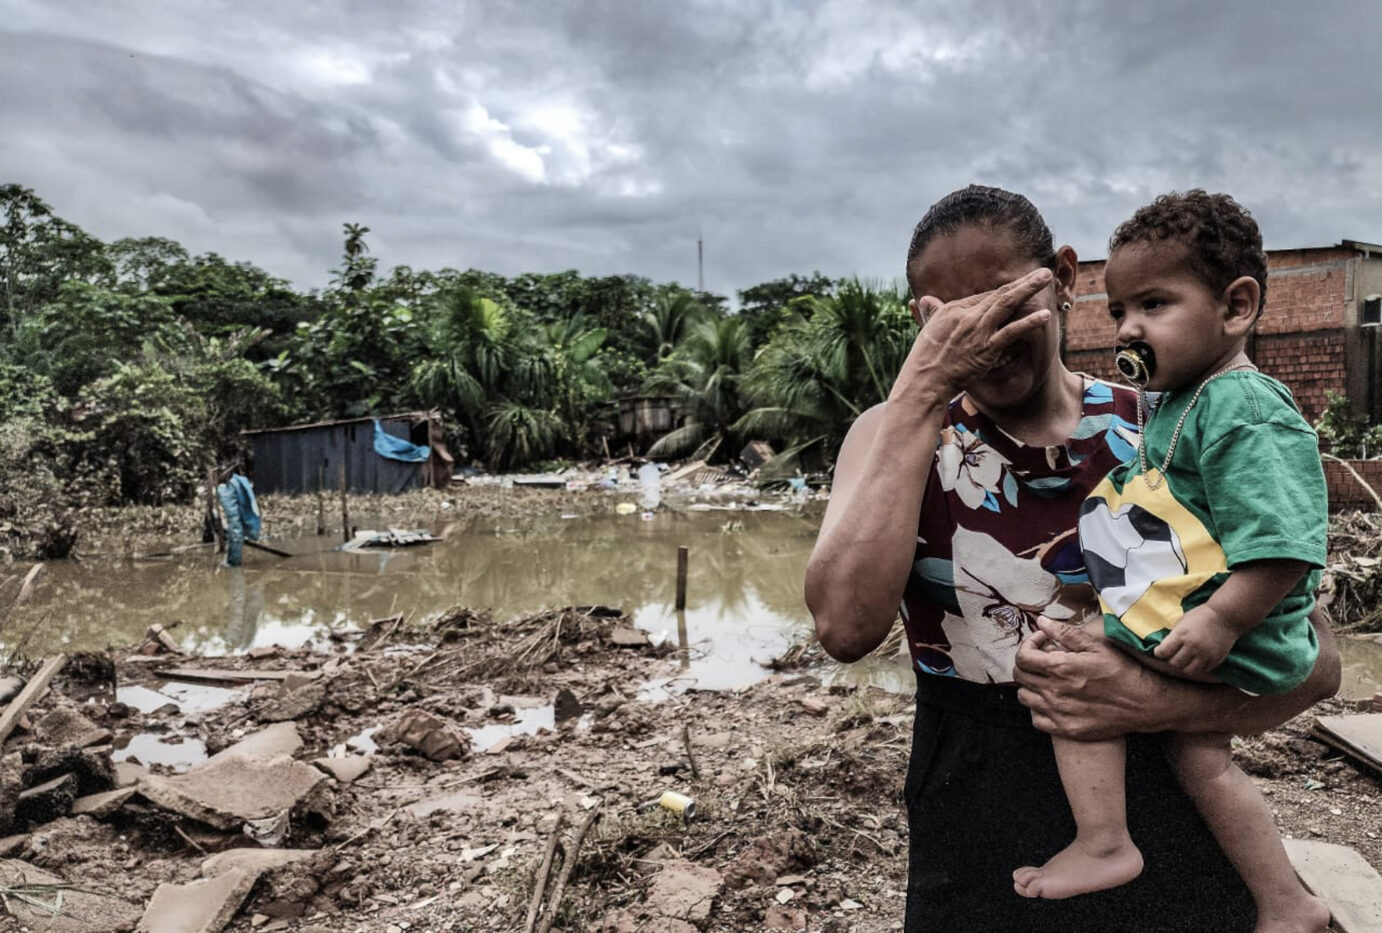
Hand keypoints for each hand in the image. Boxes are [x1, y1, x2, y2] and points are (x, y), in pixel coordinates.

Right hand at [899, 267, 1054, 399]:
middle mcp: (967, 315)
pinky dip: (1029, 322)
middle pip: (999, 294)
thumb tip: (925, 299)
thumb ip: (931, 312)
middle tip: (1044, 272)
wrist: (925, 381)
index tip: (1023, 285)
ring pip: (1007, 304)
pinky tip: (1045, 314)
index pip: (985, 296)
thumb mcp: (926, 330)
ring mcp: (978, 331)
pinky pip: (1011, 332)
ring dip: (1028, 289)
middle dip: (1024, 282)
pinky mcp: (986, 348)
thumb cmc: (924, 360)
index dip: (1006, 291)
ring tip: (1046, 278)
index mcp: (953, 309)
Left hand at [1013, 616, 1167, 739]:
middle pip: (1020, 676)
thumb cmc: (1122, 671)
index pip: (1022, 657)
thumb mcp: (1095, 646)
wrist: (1144, 704)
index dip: (1027, 646)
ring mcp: (1059, 713)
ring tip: (1046, 678)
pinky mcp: (1066, 729)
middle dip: (1026, 663)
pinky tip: (1052, 700)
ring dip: (1031, 685)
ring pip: (1024, 698)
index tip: (1041, 642)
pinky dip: (1038, 708)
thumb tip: (1041, 621)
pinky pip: (1036, 719)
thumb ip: (1064, 633)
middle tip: (1042, 658)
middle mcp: (1055, 692)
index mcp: (1060, 668)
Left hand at [1153, 604, 1235, 677]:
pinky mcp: (1215, 660)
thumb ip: (1173, 636)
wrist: (1225, 617)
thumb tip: (1163, 649)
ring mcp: (1205, 655)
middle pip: (1174, 663)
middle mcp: (1193, 646)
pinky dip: (1196, 667)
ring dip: (1183, 666)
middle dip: (1170, 660)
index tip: (1159, 651)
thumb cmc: (1200, 616)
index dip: (1159, 653)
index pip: (1163, 652)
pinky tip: (1195, 660)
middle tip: (1172, 655)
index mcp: (1181, 635)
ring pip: (1187, 671)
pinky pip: (1201, 671)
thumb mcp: (1182, 622)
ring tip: (1183, 659)